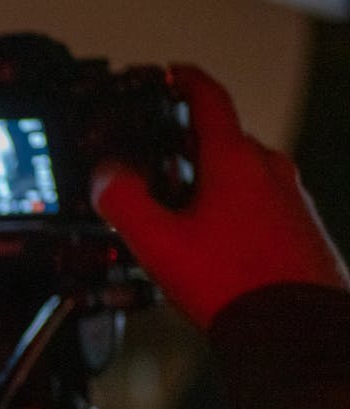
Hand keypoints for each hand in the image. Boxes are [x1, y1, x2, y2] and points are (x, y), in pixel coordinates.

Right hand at [91, 65, 349, 328]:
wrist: (295, 333)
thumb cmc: (234, 286)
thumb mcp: (157, 243)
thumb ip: (122, 200)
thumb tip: (105, 175)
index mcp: (235, 160)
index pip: (209, 98)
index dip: (184, 81)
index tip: (171, 75)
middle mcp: (270, 170)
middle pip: (222, 141)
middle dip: (186, 150)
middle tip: (153, 169)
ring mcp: (292, 200)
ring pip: (242, 176)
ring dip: (208, 185)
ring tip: (177, 220)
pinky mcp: (302, 230)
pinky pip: (260, 206)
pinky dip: (232, 213)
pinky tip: (212, 250)